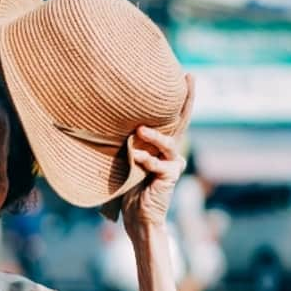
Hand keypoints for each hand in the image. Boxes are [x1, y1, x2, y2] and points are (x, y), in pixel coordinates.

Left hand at [120, 74, 193, 236]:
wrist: (138, 216)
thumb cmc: (126, 184)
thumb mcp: (124, 157)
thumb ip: (125, 140)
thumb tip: (102, 115)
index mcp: (159, 143)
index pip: (172, 117)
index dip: (181, 96)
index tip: (186, 74)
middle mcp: (170, 151)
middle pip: (182, 122)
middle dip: (186, 100)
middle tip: (188, 79)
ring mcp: (172, 164)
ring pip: (167, 144)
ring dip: (153, 137)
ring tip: (140, 131)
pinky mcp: (170, 178)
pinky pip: (160, 165)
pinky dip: (148, 161)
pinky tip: (138, 159)